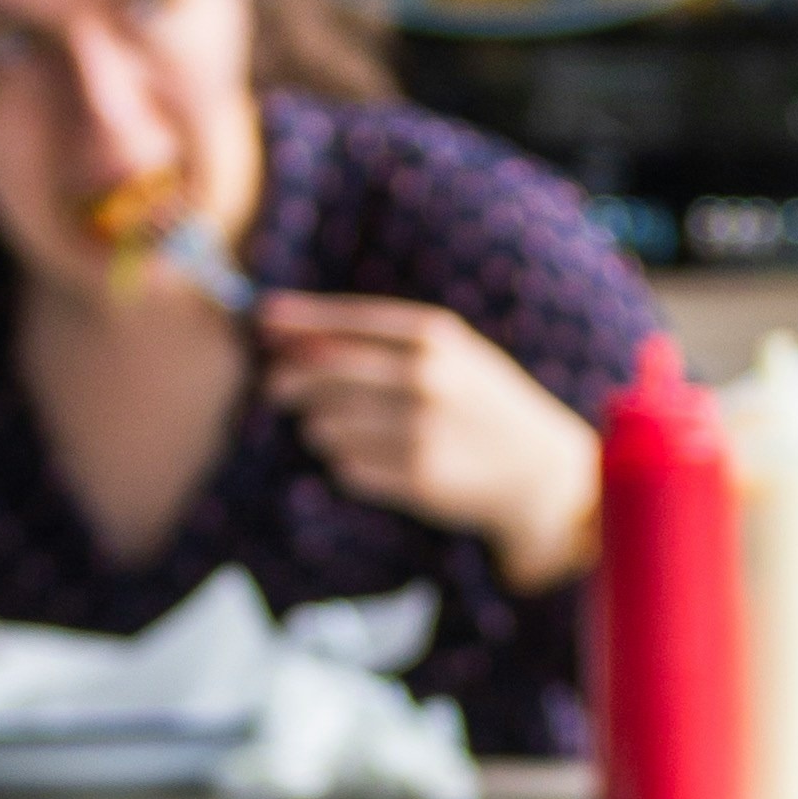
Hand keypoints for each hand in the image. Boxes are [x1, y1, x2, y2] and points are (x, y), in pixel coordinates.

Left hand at [255, 295, 600, 594]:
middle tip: (278, 388)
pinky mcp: (417, 477)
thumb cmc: (478, 402)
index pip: (344, 321)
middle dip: (288, 380)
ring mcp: (421, 428)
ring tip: (345, 428)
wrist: (537, 468)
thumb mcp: (446, 353)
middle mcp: (425, 377)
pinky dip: (347, 463)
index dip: (296, 321)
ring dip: (320, 427)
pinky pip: (346, 467)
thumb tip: (284, 332)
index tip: (260, 322)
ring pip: (325, 425)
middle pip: (322, 374)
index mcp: (432, 336)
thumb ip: (375, 340)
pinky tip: (375, 459)